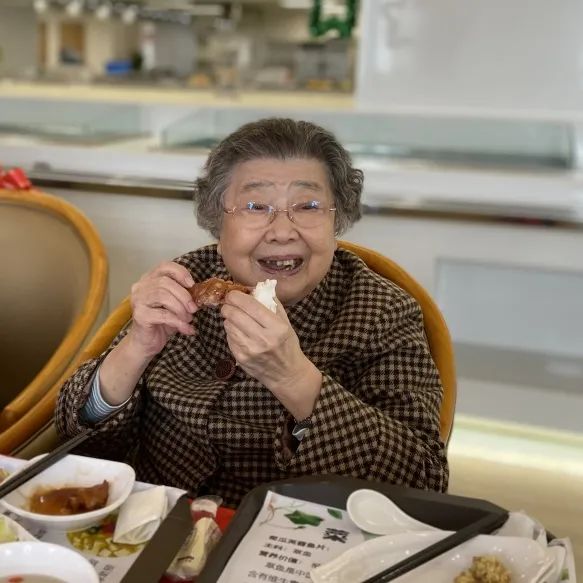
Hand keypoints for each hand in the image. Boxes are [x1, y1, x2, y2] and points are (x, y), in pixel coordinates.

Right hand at [128, 261, 197, 357]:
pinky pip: (163, 315)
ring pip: (163, 296)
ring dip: (181, 308)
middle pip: (165, 282)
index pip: (164, 266)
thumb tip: (200, 291)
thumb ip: (182, 294)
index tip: (192, 284)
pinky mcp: (139, 315)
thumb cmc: (162, 322)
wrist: (146, 343)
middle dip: (184, 295)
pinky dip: (179, 322)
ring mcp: (138, 300)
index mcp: (149, 280)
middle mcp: (140, 287)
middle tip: (193, 309)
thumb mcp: (175, 304)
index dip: (180, 272)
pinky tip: (186, 329)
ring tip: (188, 319)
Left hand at [221, 292, 321, 419]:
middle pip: (234, 314)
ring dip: (229, 318)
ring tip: (236, 318)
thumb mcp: (285, 322)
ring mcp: (249, 350)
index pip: (250, 305)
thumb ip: (271, 303)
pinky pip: (228, 337)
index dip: (237, 296)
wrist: (286, 374)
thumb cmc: (287, 345)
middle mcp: (263, 339)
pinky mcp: (240, 358)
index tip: (233, 293)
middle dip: (228, 305)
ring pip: (228, 325)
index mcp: (276, 327)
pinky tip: (239, 332)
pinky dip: (231, 331)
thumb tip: (255, 287)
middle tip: (229, 303)